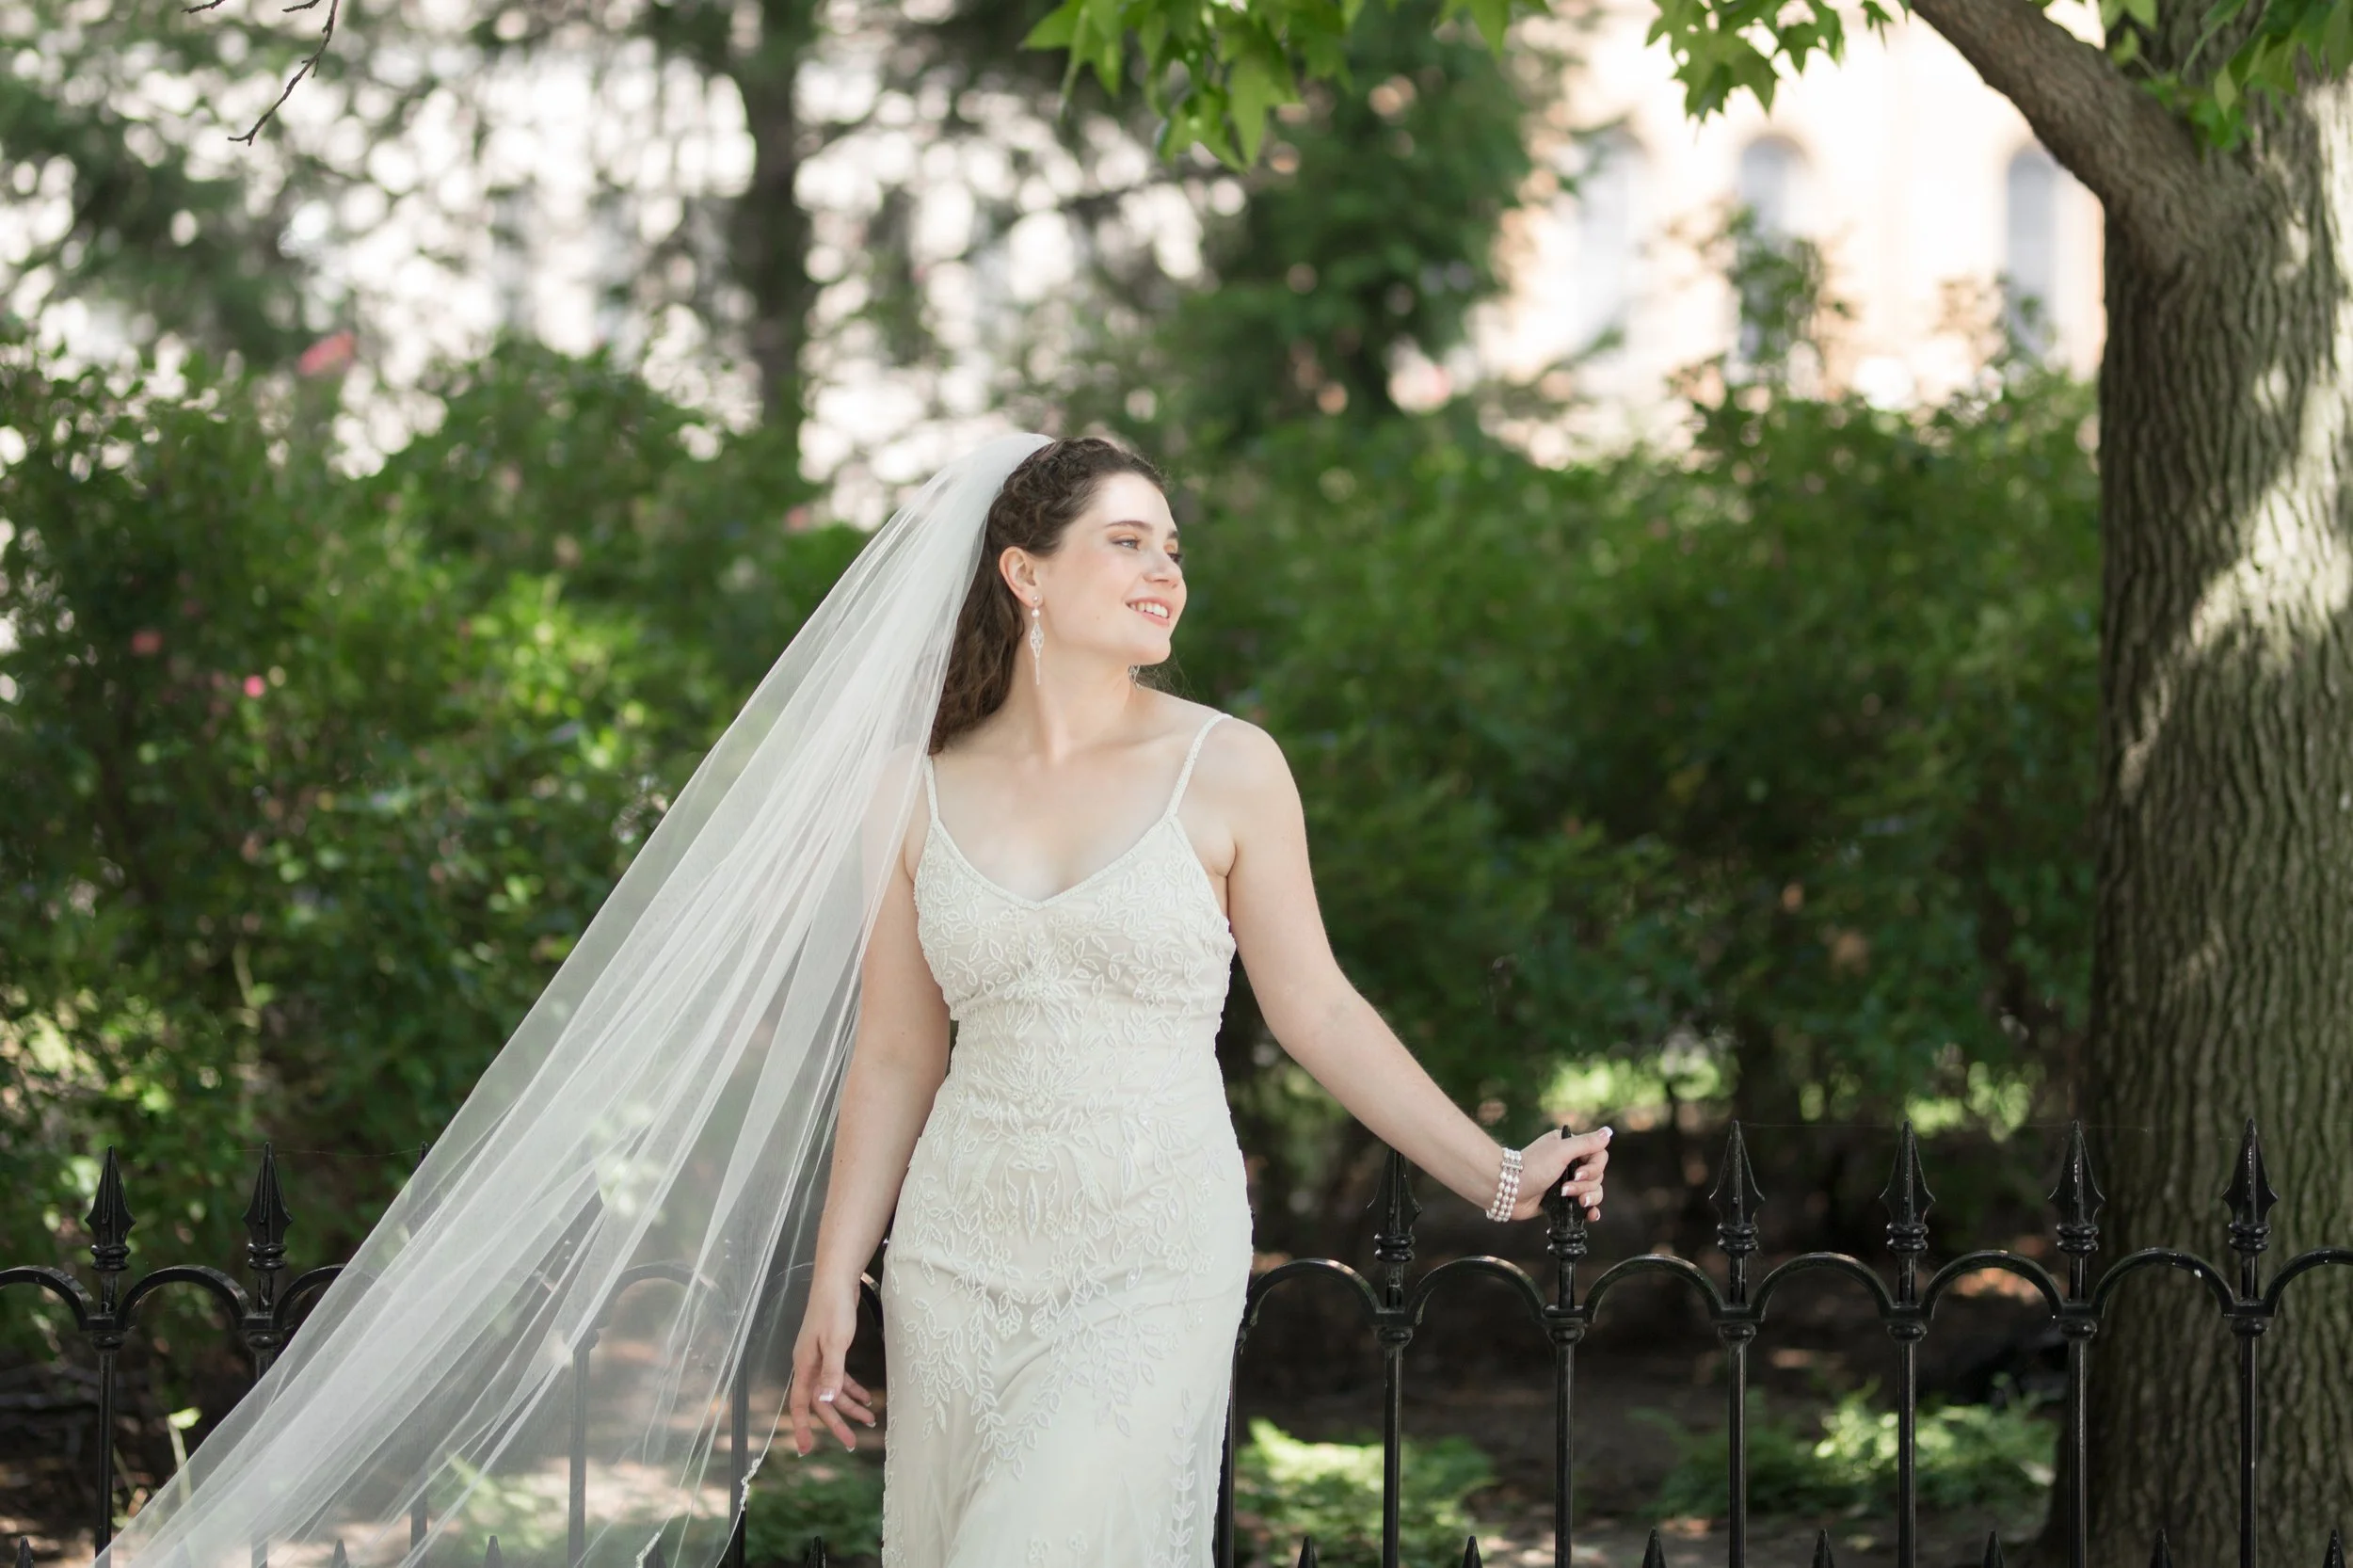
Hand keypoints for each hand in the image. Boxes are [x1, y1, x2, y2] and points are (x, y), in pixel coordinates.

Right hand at [786, 1281, 876, 1455]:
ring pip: (832, 1391)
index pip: (800, 1404)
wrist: (836, 1282)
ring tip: (869, 1420)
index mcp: (805, 1365)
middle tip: (852, 1443)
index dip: (803, 1427)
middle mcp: (810, 1365)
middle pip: (820, 1402)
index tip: (806, 1450)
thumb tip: (825, 1402)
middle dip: (836, 1423)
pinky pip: (839, 1378)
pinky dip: (852, 1389)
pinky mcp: (831, 1350)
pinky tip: (866, 1397)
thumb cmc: (834, 1309)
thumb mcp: (836, 1343)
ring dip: (849, 1406)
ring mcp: (820, 1358)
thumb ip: (831, 1373)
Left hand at [1506, 1125, 1611, 1222]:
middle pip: (1597, 1175)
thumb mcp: (1561, 1151)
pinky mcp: (1563, 1200)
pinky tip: (1591, 1215)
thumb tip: (1608, 1132)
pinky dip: (1590, 1211)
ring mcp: (1567, 1182)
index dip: (1593, 1167)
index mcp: (1570, 1146)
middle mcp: (1570, 1163)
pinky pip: (1585, 1206)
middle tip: (1566, 1189)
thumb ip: (1586, 1143)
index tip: (1578, 1173)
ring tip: (1573, 1201)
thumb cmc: (1532, 1167)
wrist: (1508, 1190)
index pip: (1599, 1156)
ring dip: (1587, 1197)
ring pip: (1594, 1191)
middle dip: (1585, 1185)